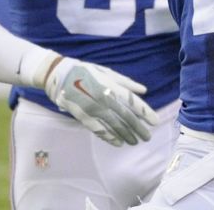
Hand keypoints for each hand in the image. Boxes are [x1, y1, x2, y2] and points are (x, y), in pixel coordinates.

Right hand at [38, 55, 157, 146]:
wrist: (58, 75)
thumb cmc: (86, 71)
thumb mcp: (107, 72)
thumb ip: (126, 82)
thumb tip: (143, 90)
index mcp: (111, 86)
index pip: (132, 101)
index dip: (145, 112)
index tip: (155, 121)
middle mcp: (103, 98)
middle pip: (125, 117)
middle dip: (138, 128)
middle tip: (147, 137)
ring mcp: (92, 109)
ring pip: (113, 126)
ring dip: (125, 135)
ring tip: (135, 142)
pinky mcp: (82, 116)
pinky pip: (98, 129)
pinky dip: (109, 137)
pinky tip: (117, 142)